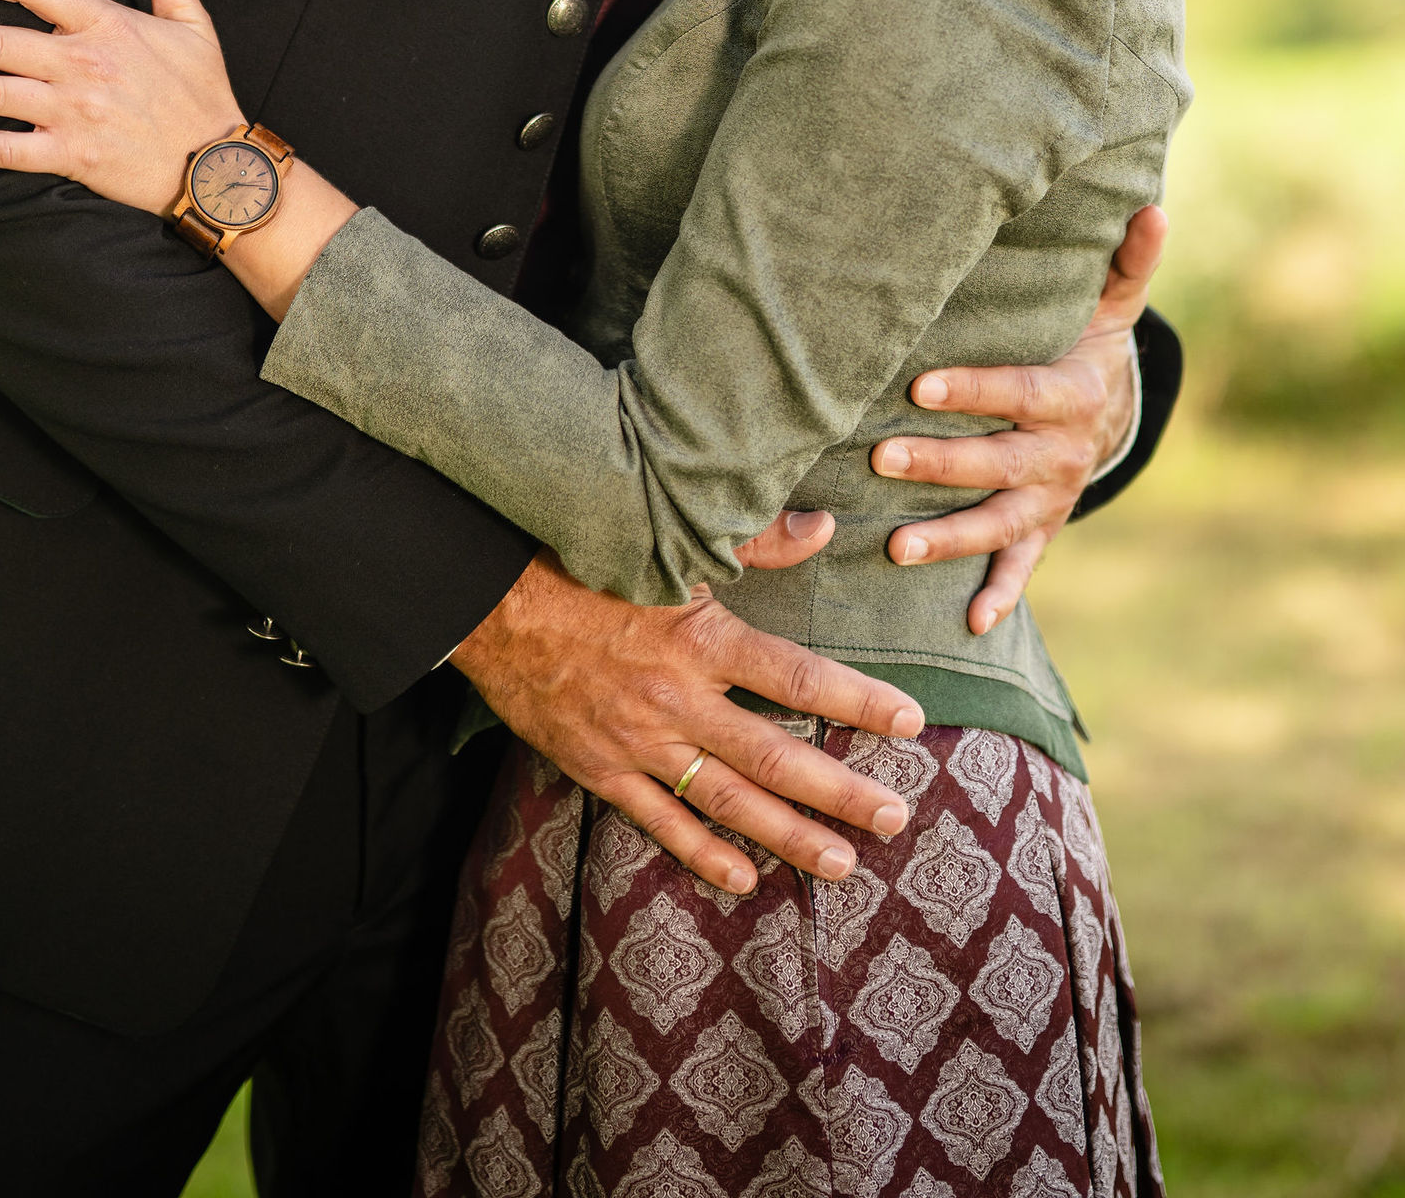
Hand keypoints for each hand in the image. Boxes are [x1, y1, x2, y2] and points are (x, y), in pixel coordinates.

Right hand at [452, 552, 924, 898]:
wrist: (493, 603)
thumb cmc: (587, 564)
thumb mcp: (671, 545)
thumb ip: (755, 541)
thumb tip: (824, 526)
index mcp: (700, 638)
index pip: (797, 677)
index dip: (858, 699)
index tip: (910, 719)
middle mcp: (677, 700)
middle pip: (774, 757)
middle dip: (840, 791)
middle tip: (895, 817)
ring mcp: (639, 743)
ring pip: (727, 802)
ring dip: (788, 836)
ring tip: (843, 863)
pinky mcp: (602, 770)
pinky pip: (660, 823)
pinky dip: (703, 855)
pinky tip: (743, 878)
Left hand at [871, 205, 1168, 638]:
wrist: (1111, 412)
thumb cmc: (1086, 343)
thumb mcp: (1109, 305)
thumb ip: (1124, 262)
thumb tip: (1149, 204)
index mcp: (1071, 394)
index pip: (1018, 393)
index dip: (973, 391)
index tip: (920, 386)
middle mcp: (1060, 453)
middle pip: (996, 462)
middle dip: (939, 463)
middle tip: (881, 458)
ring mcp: (1050, 497)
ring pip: (998, 522)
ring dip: (949, 537)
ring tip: (895, 546)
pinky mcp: (1042, 530)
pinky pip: (1022, 566)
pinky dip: (999, 594)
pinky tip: (970, 621)